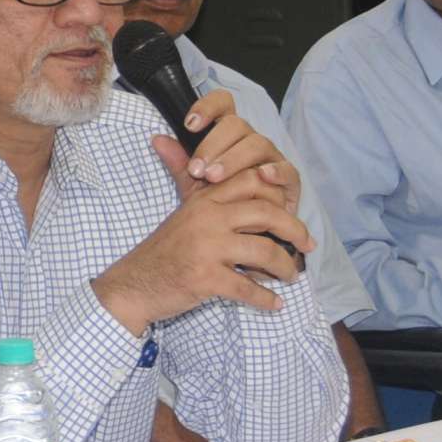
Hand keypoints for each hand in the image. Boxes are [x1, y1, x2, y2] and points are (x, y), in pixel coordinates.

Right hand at [94, 170, 314, 328]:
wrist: (134, 283)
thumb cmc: (163, 248)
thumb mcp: (178, 209)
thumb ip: (182, 174)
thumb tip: (161, 137)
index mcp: (205, 199)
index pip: (253, 182)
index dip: (278, 194)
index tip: (292, 211)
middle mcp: (208, 218)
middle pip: (266, 214)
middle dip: (294, 230)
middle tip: (307, 244)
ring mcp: (207, 248)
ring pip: (264, 252)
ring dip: (284, 267)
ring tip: (291, 275)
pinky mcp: (205, 278)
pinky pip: (248, 288)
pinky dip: (266, 299)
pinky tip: (275, 303)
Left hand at [160, 90, 299, 208]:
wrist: (246, 231)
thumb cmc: (221, 201)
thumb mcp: (194, 185)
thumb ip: (179, 162)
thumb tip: (156, 139)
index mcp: (228, 134)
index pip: (223, 104)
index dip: (208, 106)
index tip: (189, 124)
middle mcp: (251, 139)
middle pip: (237, 125)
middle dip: (213, 145)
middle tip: (197, 170)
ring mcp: (272, 157)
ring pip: (258, 144)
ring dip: (234, 159)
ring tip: (213, 178)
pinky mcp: (289, 179)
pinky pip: (287, 169)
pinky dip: (275, 171)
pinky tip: (262, 175)